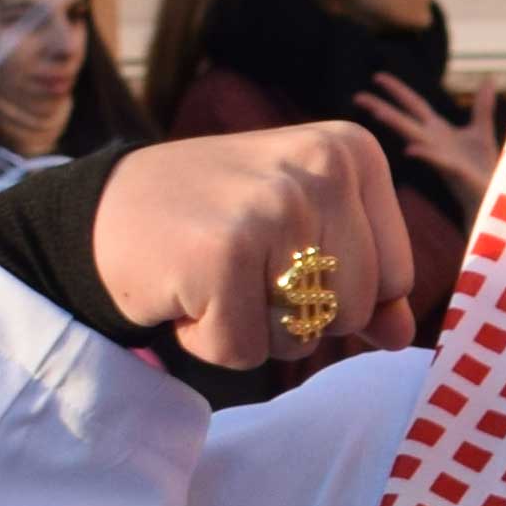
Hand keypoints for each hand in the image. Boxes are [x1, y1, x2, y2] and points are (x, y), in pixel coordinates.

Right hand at [89, 125, 416, 368]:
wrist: (100, 212)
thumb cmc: (216, 221)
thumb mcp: (303, 231)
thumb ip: (366, 280)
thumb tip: (405, 335)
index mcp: (351, 151)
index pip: (397, 277)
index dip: (340, 292)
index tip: (283, 252)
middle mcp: (318, 169)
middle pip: (354, 311)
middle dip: (297, 316)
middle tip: (241, 267)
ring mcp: (270, 209)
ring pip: (304, 336)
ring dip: (255, 331)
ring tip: (215, 275)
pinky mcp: (219, 256)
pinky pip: (243, 353)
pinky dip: (206, 340)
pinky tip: (183, 289)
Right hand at [357, 76, 505, 197]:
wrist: (493, 194)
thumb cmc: (483, 166)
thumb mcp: (482, 130)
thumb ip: (482, 106)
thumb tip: (488, 80)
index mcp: (438, 130)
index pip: (414, 105)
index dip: (397, 91)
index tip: (377, 77)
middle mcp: (433, 142)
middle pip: (403, 121)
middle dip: (381, 108)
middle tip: (357, 96)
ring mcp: (440, 156)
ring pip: (414, 138)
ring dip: (397, 125)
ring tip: (377, 113)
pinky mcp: (454, 171)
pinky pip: (436, 161)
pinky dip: (424, 154)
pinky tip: (410, 149)